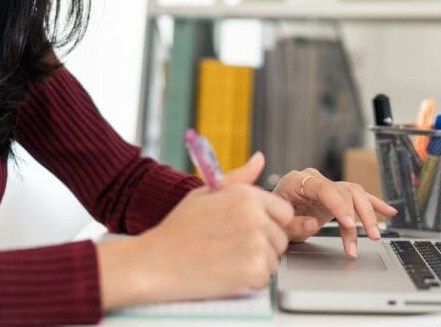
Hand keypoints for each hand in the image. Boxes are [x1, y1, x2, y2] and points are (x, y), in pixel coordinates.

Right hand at [96, 152, 292, 307]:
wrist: (155, 262)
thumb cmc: (178, 229)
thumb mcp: (205, 194)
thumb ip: (238, 178)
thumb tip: (260, 158)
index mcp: (247, 195)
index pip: (284, 213)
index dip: (268, 224)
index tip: (246, 232)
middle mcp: (256, 216)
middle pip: (281, 238)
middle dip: (262, 246)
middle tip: (230, 249)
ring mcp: (256, 243)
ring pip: (274, 260)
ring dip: (255, 265)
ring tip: (225, 260)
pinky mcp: (253, 270)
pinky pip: (265, 279)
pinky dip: (249, 282)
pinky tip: (226, 274)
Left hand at [272, 168, 396, 257]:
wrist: (269, 213)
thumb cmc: (271, 217)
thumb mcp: (277, 224)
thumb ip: (293, 224)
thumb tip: (313, 224)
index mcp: (296, 181)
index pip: (323, 188)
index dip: (338, 204)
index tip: (348, 222)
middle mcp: (313, 179)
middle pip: (344, 191)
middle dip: (358, 216)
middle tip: (366, 237)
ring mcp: (325, 185)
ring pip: (354, 194)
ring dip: (367, 215)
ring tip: (374, 234)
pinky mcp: (335, 195)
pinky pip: (357, 196)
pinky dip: (373, 204)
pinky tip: (389, 211)